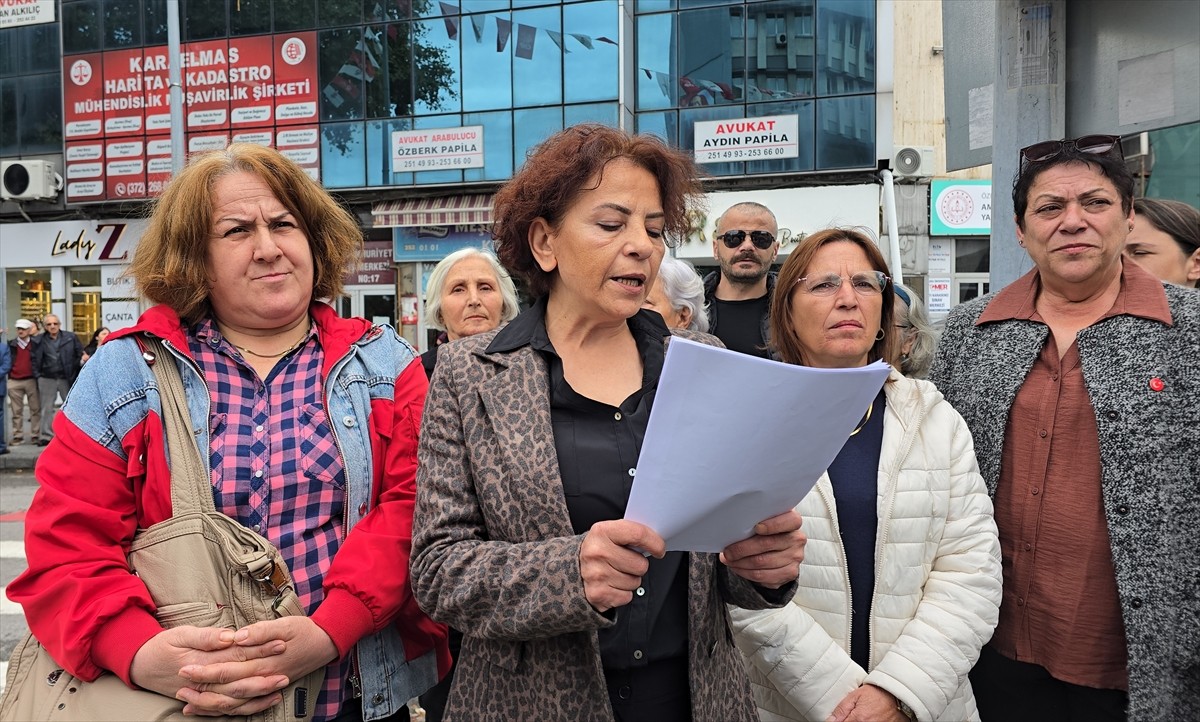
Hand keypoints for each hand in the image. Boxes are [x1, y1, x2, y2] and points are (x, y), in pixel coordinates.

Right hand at [129, 626, 287, 715]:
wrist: (140, 665)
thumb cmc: (162, 646)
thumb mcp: (181, 634)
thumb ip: (206, 637)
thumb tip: (230, 636)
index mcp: (200, 661)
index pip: (235, 655)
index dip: (259, 650)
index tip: (279, 642)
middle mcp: (202, 682)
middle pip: (238, 681)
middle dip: (264, 676)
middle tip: (286, 670)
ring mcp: (202, 694)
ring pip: (234, 700)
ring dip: (258, 695)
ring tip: (279, 688)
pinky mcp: (202, 700)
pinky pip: (225, 709)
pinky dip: (244, 707)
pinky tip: (262, 701)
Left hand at [177, 617, 337, 714]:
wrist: (326, 643)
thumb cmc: (304, 630)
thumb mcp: (284, 624)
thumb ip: (260, 631)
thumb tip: (238, 636)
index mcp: (262, 660)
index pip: (227, 668)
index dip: (204, 670)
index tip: (184, 668)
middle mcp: (262, 677)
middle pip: (226, 689)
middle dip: (201, 689)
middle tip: (179, 687)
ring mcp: (266, 685)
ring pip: (234, 702)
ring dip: (210, 704)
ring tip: (189, 702)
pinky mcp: (269, 688)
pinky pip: (246, 705)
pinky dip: (228, 710)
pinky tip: (213, 709)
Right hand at [579, 520, 665, 612]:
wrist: (568, 571)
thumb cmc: (597, 552)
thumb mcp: (608, 534)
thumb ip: (629, 534)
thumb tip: (656, 542)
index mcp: (602, 532)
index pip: (638, 534)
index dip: (655, 543)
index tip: (659, 549)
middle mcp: (597, 553)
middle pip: (641, 565)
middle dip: (639, 565)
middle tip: (626, 563)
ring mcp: (596, 575)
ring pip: (635, 582)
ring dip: (630, 580)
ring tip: (615, 573)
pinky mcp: (597, 595)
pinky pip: (627, 597)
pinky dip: (622, 593)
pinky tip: (611, 584)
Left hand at [720, 510, 805, 588]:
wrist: (778, 550)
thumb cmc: (766, 531)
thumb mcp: (764, 521)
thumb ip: (755, 521)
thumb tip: (732, 530)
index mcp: (793, 521)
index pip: (790, 520)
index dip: (773, 524)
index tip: (756, 528)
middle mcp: (797, 539)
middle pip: (768, 544)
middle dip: (743, 548)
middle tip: (727, 551)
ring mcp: (795, 557)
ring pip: (762, 562)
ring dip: (740, 562)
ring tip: (728, 560)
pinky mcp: (789, 573)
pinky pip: (763, 576)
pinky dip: (745, 572)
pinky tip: (737, 567)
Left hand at [826, 684, 907, 721]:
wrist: (895, 694)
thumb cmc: (876, 693)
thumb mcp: (855, 696)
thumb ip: (842, 709)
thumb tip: (830, 720)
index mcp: (859, 719)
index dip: (839, 721)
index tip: (840, 718)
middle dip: (849, 721)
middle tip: (853, 715)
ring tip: (862, 715)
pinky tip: (868, 718)